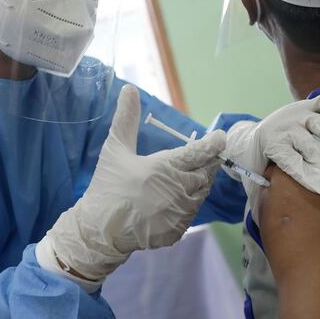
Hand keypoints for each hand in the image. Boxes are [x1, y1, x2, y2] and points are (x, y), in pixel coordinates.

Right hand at [38, 85, 225, 282]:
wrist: (99, 230)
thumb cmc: (108, 186)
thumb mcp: (115, 149)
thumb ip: (126, 119)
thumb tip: (129, 88)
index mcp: (166, 167)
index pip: (200, 152)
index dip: (213, 144)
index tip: (220, 137)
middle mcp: (179, 190)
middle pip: (206, 172)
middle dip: (205, 164)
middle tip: (200, 158)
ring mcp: (180, 213)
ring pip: (201, 193)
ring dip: (197, 183)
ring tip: (182, 179)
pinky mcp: (178, 231)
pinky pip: (192, 213)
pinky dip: (187, 204)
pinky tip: (172, 200)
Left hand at [224, 94, 319, 202]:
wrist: (249, 138)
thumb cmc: (258, 167)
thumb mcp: (256, 183)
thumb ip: (266, 198)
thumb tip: (276, 224)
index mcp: (271, 147)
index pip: (295, 165)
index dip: (314, 181)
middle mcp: (285, 129)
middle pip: (312, 150)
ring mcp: (297, 116)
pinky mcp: (306, 105)